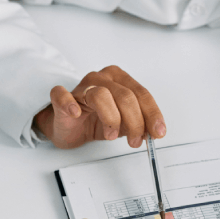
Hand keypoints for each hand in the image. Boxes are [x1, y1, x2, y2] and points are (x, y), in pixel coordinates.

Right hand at [34, 65, 165, 148]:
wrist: (69, 127)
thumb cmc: (96, 119)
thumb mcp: (123, 122)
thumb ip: (138, 124)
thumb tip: (153, 132)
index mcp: (120, 79)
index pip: (141, 93)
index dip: (151, 114)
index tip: (158, 132)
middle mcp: (102, 78)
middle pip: (125, 96)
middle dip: (135, 121)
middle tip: (136, 140)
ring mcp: (81, 86)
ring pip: (101, 95)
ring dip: (111, 119)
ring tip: (112, 135)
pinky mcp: (62, 97)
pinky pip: (62, 94)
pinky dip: (69, 103)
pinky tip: (76, 114)